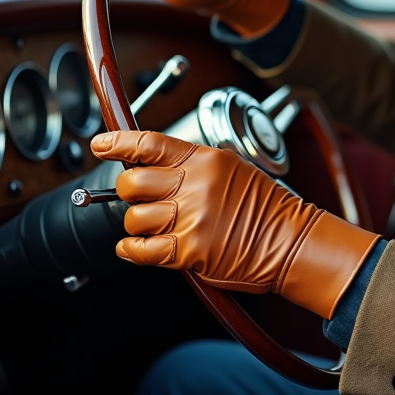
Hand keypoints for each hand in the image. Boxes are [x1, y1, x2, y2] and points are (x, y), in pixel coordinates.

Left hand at [92, 130, 380, 318]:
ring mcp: (192, 218)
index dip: (118, 143)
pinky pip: (141, 250)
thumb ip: (195, 167)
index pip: (150, 144)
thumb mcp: (235, 170)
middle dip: (127, 192)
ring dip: (138, 225)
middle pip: (132, 183)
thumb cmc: (269, 208)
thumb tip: (153, 167)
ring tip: (156, 227)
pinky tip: (139, 247)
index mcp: (207, 160)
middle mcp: (196, 185)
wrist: (293, 241)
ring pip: (134, 218)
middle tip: (139, 199)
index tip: (101, 143)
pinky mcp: (189, 251)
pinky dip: (133, 250)